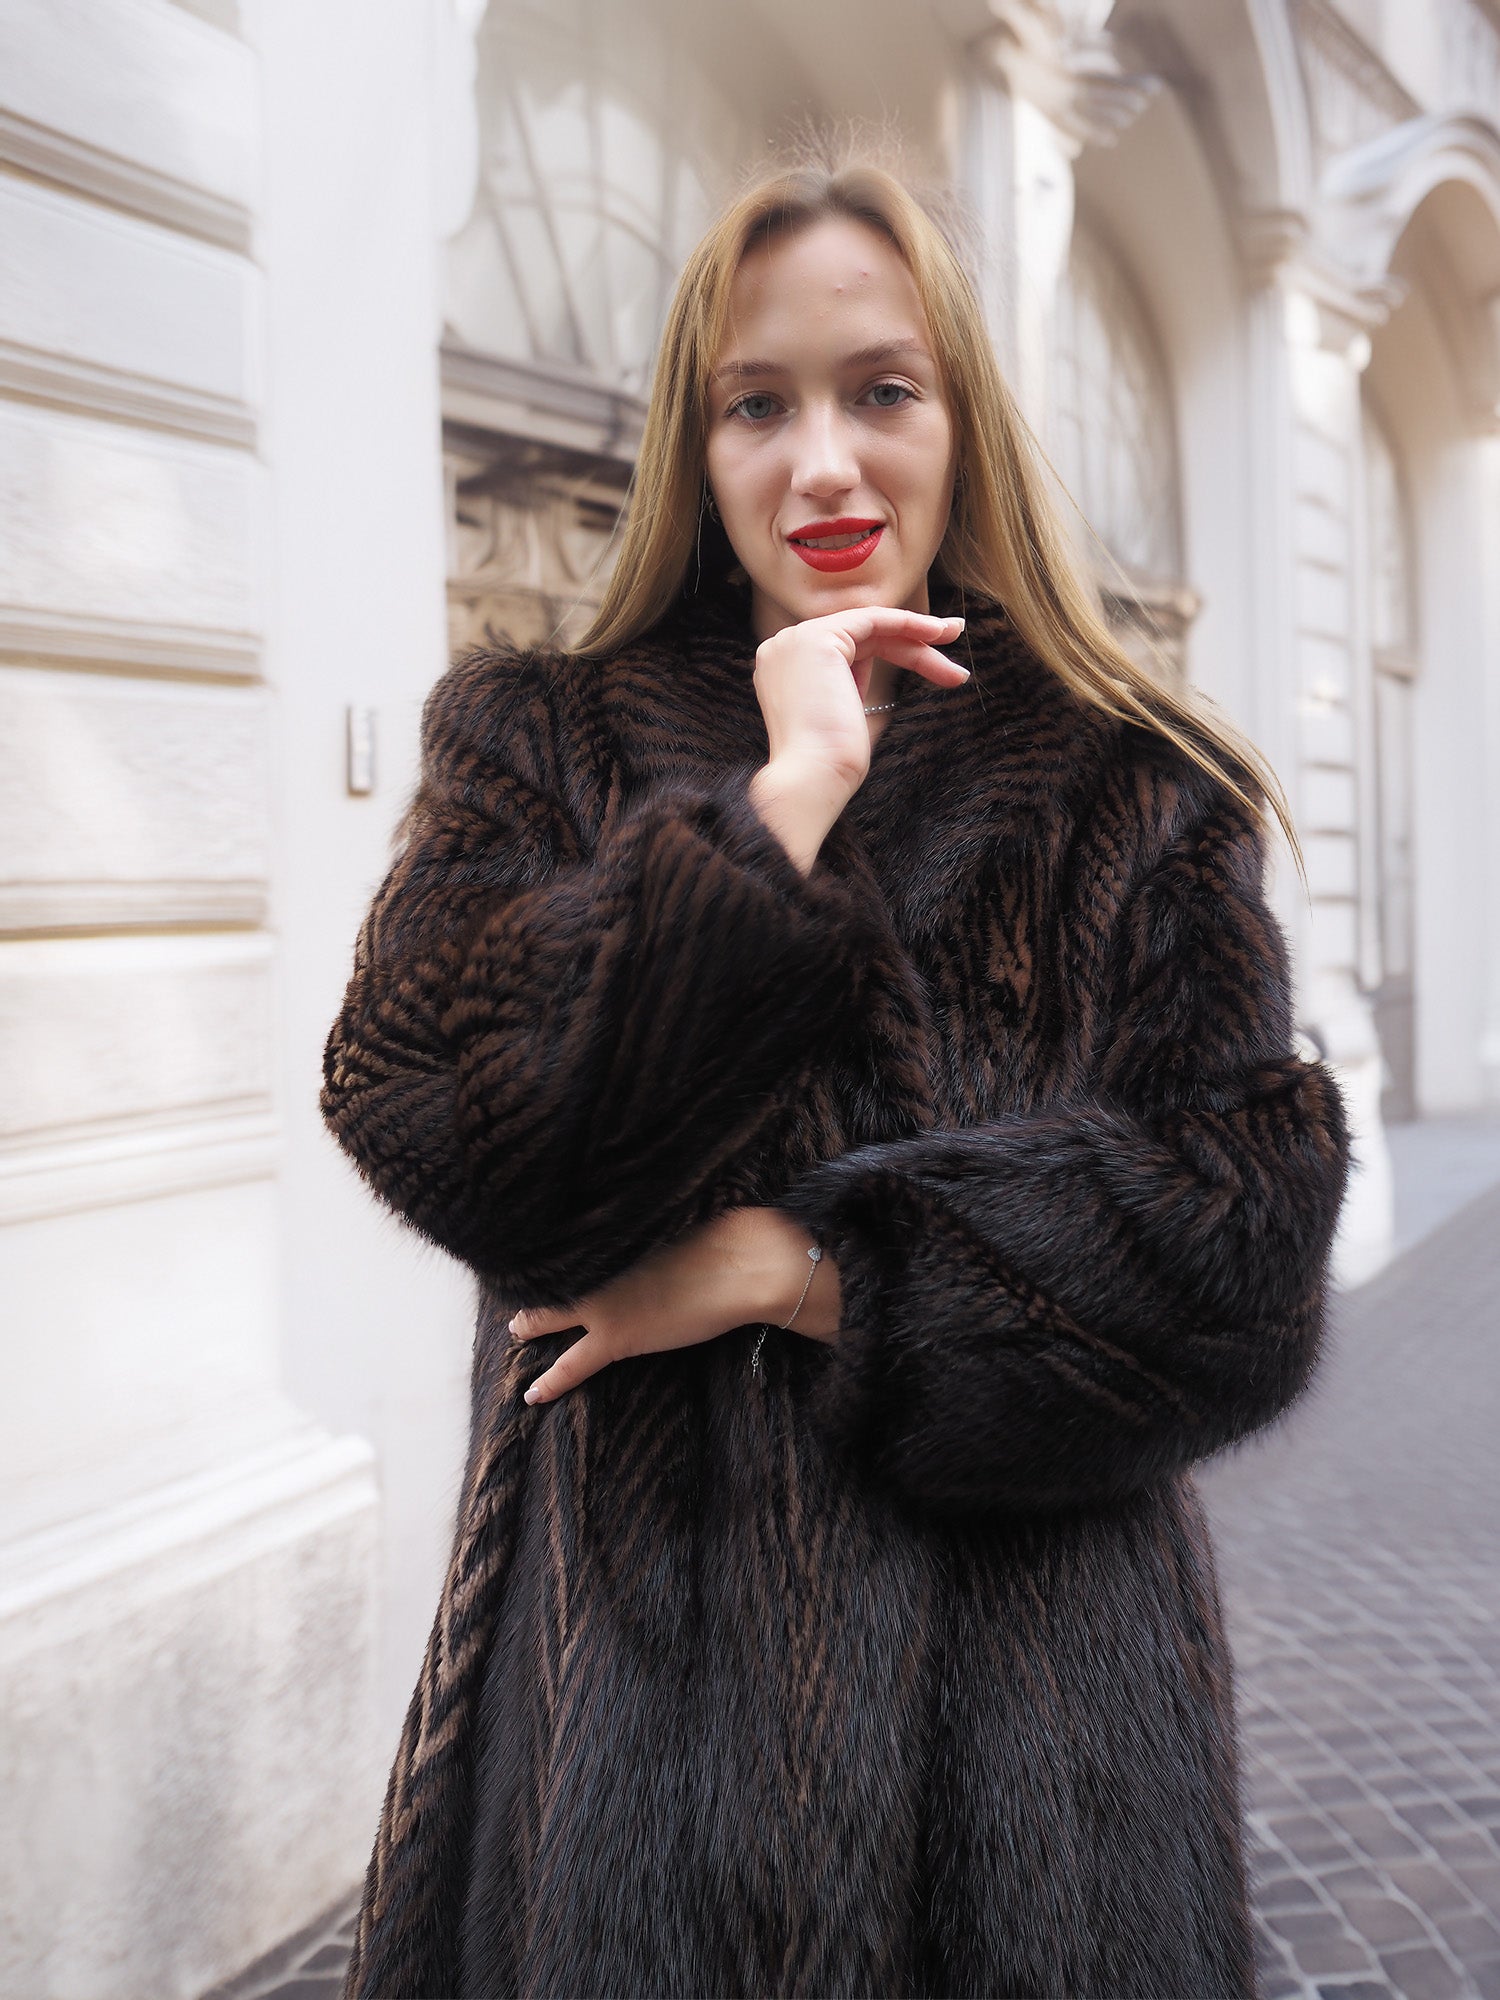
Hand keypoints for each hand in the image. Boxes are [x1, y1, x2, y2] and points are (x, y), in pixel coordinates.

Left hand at [509, 1206, 840, 1402]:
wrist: (743, 1265)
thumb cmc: (726, 1230)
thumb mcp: (681, 1207)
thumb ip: (655, 1214)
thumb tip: (659, 1197)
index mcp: (613, 1230)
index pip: (574, 1237)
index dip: (557, 1241)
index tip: (541, 1237)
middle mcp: (598, 1264)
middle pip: (552, 1272)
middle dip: (534, 1278)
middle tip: (513, 1277)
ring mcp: (602, 1301)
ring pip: (549, 1314)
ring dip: (531, 1322)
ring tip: (516, 1329)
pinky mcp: (615, 1336)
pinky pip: (572, 1364)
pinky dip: (551, 1382)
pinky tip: (532, 1396)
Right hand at [752, 605, 967, 796]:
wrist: (813, 779)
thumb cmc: (831, 765)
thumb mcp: (843, 715)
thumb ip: (851, 686)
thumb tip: (880, 671)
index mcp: (786, 669)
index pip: (850, 648)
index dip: (896, 648)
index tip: (935, 660)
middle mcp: (784, 648)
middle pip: (863, 636)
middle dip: (913, 637)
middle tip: (954, 637)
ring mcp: (797, 639)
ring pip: (871, 626)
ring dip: (918, 632)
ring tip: (956, 637)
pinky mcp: (817, 638)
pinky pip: (872, 619)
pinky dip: (907, 622)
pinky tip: (936, 632)